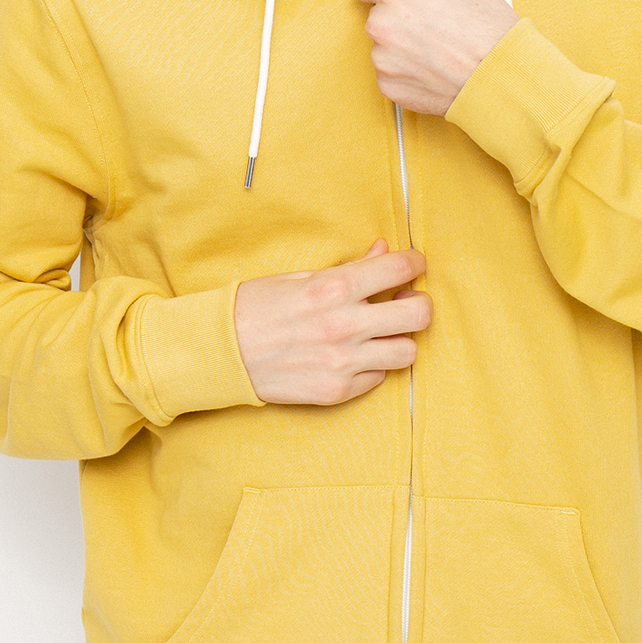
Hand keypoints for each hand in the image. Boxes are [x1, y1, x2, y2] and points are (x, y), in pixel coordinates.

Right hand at [233, 240, 429, 404]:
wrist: (221, 352)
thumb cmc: (257, 307)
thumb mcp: (301, 277)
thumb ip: (351, 267)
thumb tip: (384, 251)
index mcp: (334, 288)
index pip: (401, 269)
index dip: (415, 263)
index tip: (414, 264)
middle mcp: (345, 326)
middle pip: (420, 315)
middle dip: (420, 303)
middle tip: (408, 300)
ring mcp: (343, 362)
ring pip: (408, 352)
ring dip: (400, 339)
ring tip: (384, 332)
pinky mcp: (336, 391)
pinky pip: (379, 377)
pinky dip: (374, 365)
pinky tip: (356, 354)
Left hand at [351, 0, 517, 114]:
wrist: (502, 79)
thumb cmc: (488, 29)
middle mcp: (381, 23)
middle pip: (376, 12)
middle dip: (398, 14)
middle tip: (435, 22)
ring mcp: (382, 58)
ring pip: (382, 43)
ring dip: (402, 43)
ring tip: (438, 47)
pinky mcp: (388, 86)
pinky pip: (389, 71)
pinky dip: (406, 69)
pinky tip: (433, 67)